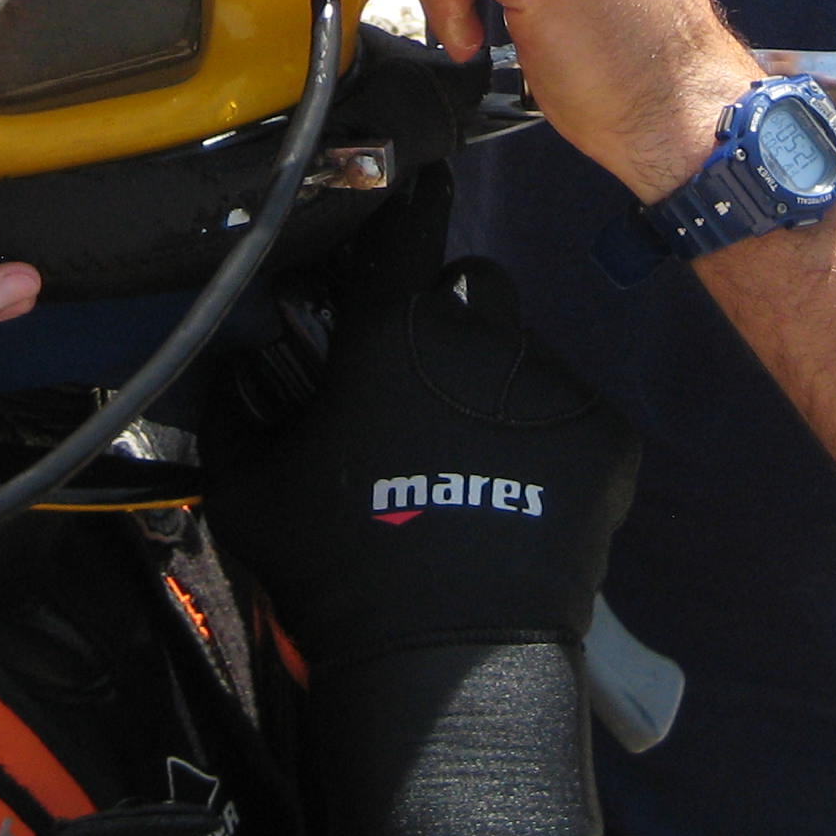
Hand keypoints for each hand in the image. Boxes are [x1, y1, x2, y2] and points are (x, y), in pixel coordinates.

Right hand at [207, 173, 636, 670]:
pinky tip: (517, 499)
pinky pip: (570, 417)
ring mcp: (552, 382)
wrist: (443, 658)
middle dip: (447, 325)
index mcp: (393, 330)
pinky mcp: (605, 435)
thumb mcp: (247, 484)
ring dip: (496, 391)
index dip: (406, 197)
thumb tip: (230, 366)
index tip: (416, 177)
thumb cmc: (334, 564)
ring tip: (471, 466)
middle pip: (470, 293)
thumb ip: (233, 405)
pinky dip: (548, 446)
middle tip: (420, 396)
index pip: (406, 225)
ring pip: (522, 359)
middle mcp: (480, 333)